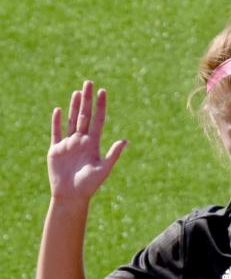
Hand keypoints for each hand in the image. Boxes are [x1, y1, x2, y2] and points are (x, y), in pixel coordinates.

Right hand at [48, 80, 125, 200]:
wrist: (71, 196)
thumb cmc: (89, 185)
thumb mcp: (104, 169)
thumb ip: (113, 154)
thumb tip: (125, 140)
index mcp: (93, 144)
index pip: (98, 120)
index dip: (101, 106)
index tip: (103, 91)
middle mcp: (82, 141)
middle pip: (85, 115)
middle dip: (87, 99)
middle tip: (89, 82)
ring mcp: (68, 144)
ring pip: (72, 120)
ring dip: (74, 106)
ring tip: (78, 92)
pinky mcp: (56, 149)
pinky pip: (56, 132)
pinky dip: (57, 121)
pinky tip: (59, 110)